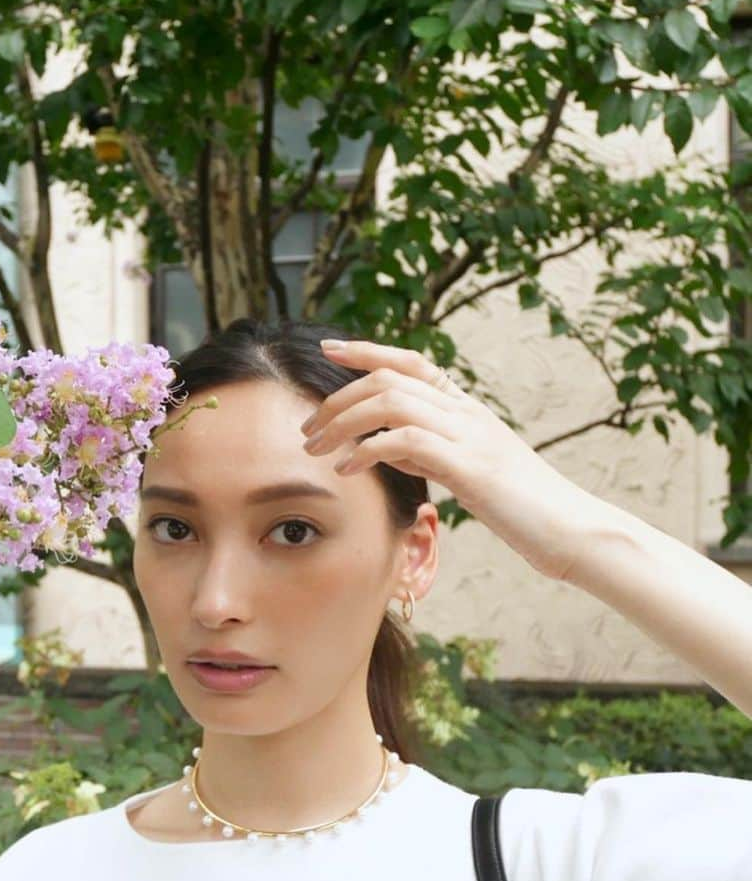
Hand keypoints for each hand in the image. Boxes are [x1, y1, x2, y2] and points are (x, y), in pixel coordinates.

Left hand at [300, 339, 604, 581]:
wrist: (573, 531)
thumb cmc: (523, 509)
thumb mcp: (470, 473)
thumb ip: (430, 453)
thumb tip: (388, 447)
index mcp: (469, 410)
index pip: (412, 363)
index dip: (368, 351)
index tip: (329, 349)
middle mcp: (468, 413)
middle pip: (389, 379)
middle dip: (339, 399)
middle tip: (308, 429)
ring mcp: (470, 436)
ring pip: (392, 402)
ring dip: (344, 422)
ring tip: (317, 449)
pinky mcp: (470, 467)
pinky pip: (406, 442)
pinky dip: (368, 451)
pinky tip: (348, 470)